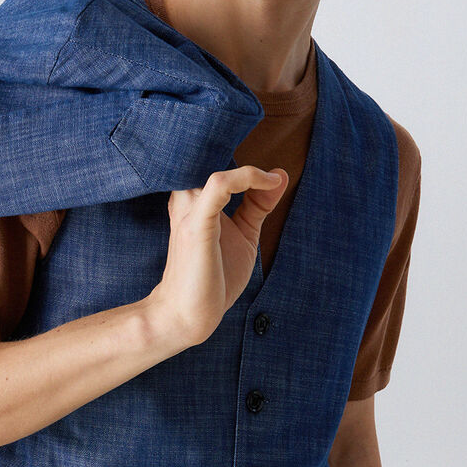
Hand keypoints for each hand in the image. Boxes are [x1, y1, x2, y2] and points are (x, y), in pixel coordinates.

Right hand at [146, 165, 287, 346]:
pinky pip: (219, 185)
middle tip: (272, 172)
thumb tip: (279, 175)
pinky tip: (265, 184)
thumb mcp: (243, 235)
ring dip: (249, 166)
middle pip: (207, 153)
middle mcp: (187, 197)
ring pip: (214, 164)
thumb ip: (257, 205)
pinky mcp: (196, 224)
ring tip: (271, 179)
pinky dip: (245, 178)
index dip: (244, 158)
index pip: (213, 159)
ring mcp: (189, 209)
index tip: (273, 174)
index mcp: (194, 198)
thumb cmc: (213, 277)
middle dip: (240, 150)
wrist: (188, 315)